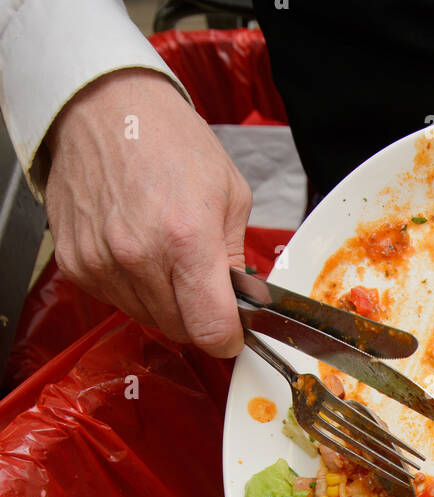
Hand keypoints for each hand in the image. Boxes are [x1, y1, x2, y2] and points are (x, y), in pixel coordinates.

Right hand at [45, 70, 251, 355]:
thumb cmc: (169, 140)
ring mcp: (102, 263)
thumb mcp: (229, 193)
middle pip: (180, 331)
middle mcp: (139, 257)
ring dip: (162, 301)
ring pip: (147, 319)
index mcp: (186, 239)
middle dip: (197, 314)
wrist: (103, 107)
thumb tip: (242, 304)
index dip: (227, 337)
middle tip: (199, 278)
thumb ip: (237, 258)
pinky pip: (114, 300)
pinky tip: (134, 248)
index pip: (210, 330)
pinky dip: (130, 286)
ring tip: (163, 251)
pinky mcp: (76, 265)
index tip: (231, 329)